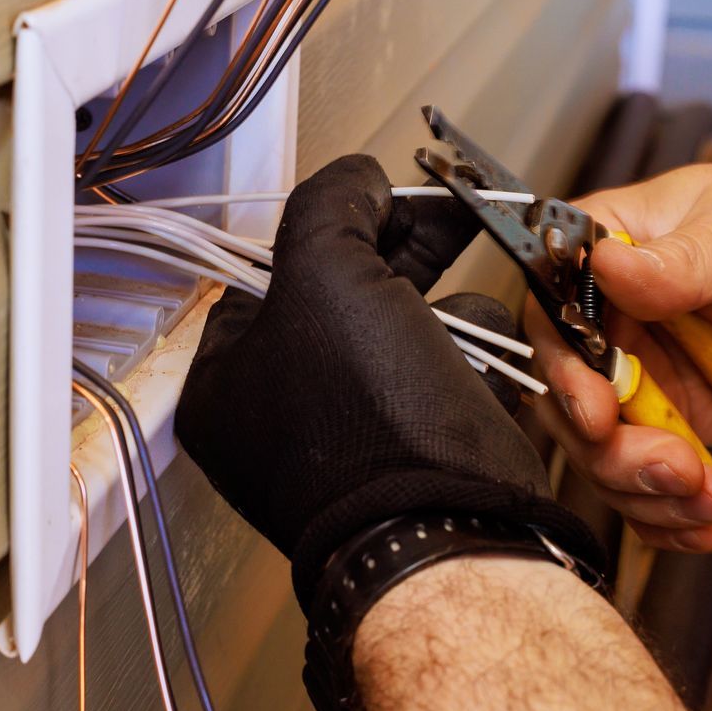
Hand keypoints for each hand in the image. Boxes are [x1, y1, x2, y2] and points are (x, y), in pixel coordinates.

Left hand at [175, 154, 599, 606]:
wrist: (453, 533)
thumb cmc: (366, 415)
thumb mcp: (327, 275)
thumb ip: (331, 206)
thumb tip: (358, 177)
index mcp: (227, 382)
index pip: (269, 271)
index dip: (330, 227)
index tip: (380, 198)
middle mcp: (282, 413)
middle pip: (347, 293)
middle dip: (405, 258)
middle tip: (454, 214)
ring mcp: (355, 434)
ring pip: (412, 328)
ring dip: (449, 317)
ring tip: (458, 332)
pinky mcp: (424, 451)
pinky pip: (452, 374)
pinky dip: (476, 365)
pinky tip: (484, 374)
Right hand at [528, 165, 711, 553]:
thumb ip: (677, 263)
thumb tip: (610, 265)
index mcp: (605, 257)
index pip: (552, 317)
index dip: (564, 372)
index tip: (596, 411)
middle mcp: (606, 325)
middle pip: (568, 402)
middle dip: (614, 450)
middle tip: (671, 467)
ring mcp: (635, 383)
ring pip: (602, 457)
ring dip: (647, 492)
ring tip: (707, 499)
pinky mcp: (668, 428)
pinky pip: (645, 486)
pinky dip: (668, 515)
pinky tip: (703, 522)